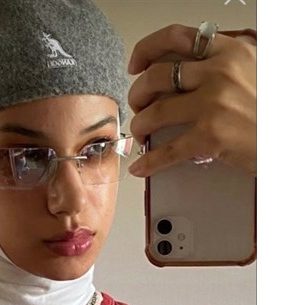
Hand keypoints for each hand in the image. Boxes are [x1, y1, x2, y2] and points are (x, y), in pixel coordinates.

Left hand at [127, 24, 255, 176]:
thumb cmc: (269, 108)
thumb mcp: (252, 69)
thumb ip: (221, 63)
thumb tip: (183, 71)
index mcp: (228, 52)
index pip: (176, 37)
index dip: (146, 50)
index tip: (134, 66)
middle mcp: (219, 73)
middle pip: (155, 77)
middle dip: (137, 95)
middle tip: (138, 107)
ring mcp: (213, 105)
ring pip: (154, 113)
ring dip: (139, 126)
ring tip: (141, 134)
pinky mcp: (210, 137)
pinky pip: (167, 150)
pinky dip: (149, 161)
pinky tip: (141, 167)